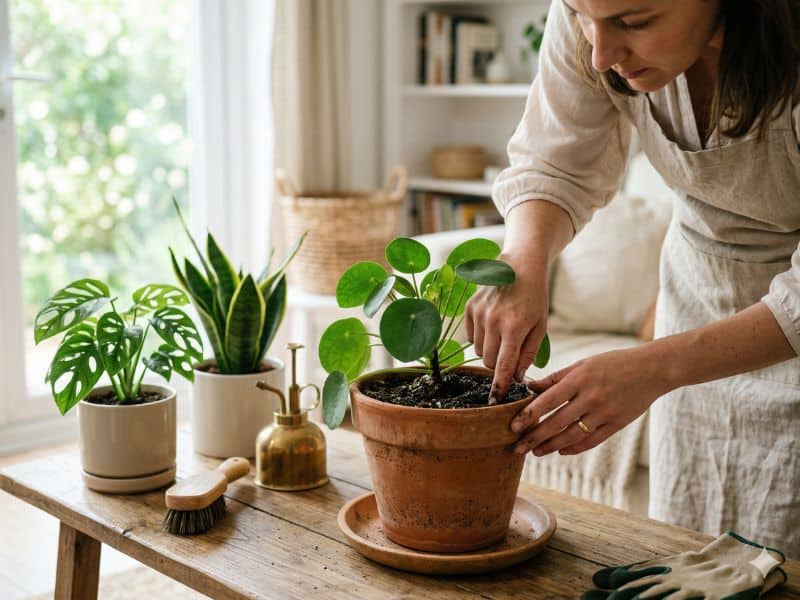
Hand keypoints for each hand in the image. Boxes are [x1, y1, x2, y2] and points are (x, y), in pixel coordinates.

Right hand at [464, 254, 548, 401]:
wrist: (520, 267)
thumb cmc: (534, 298)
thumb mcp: (540, 326)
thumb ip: (528, 354)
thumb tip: (518, 377)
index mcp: (514, 327)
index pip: (503, 365)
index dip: (499, 385)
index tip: (496, 400)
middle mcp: (492, 321)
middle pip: (488, 361)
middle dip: (498, 366)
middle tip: (510, 357)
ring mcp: (478, 314)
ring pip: (478, 350)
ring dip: (490, 351)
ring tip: (504, 336)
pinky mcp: (469, 308)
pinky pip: (470, 336)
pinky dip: (481, 338)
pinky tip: (493, 325)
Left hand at [510, 346, 669, 455]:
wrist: (652, 370)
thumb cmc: (613, 363)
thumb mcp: (583, 364)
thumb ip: (556, 378)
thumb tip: (530, 388)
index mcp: (580, 379)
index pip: (548, 401)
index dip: (528, 415)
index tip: (513, 426)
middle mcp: (591, 397)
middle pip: (556, 423)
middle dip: (534, 437)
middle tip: (517, 448)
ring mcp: (604, 413)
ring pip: (572, 436)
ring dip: (551, 446)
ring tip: (536, 451)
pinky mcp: (616, 424)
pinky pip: (591, 441)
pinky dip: (574, 448)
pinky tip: (561, 450)